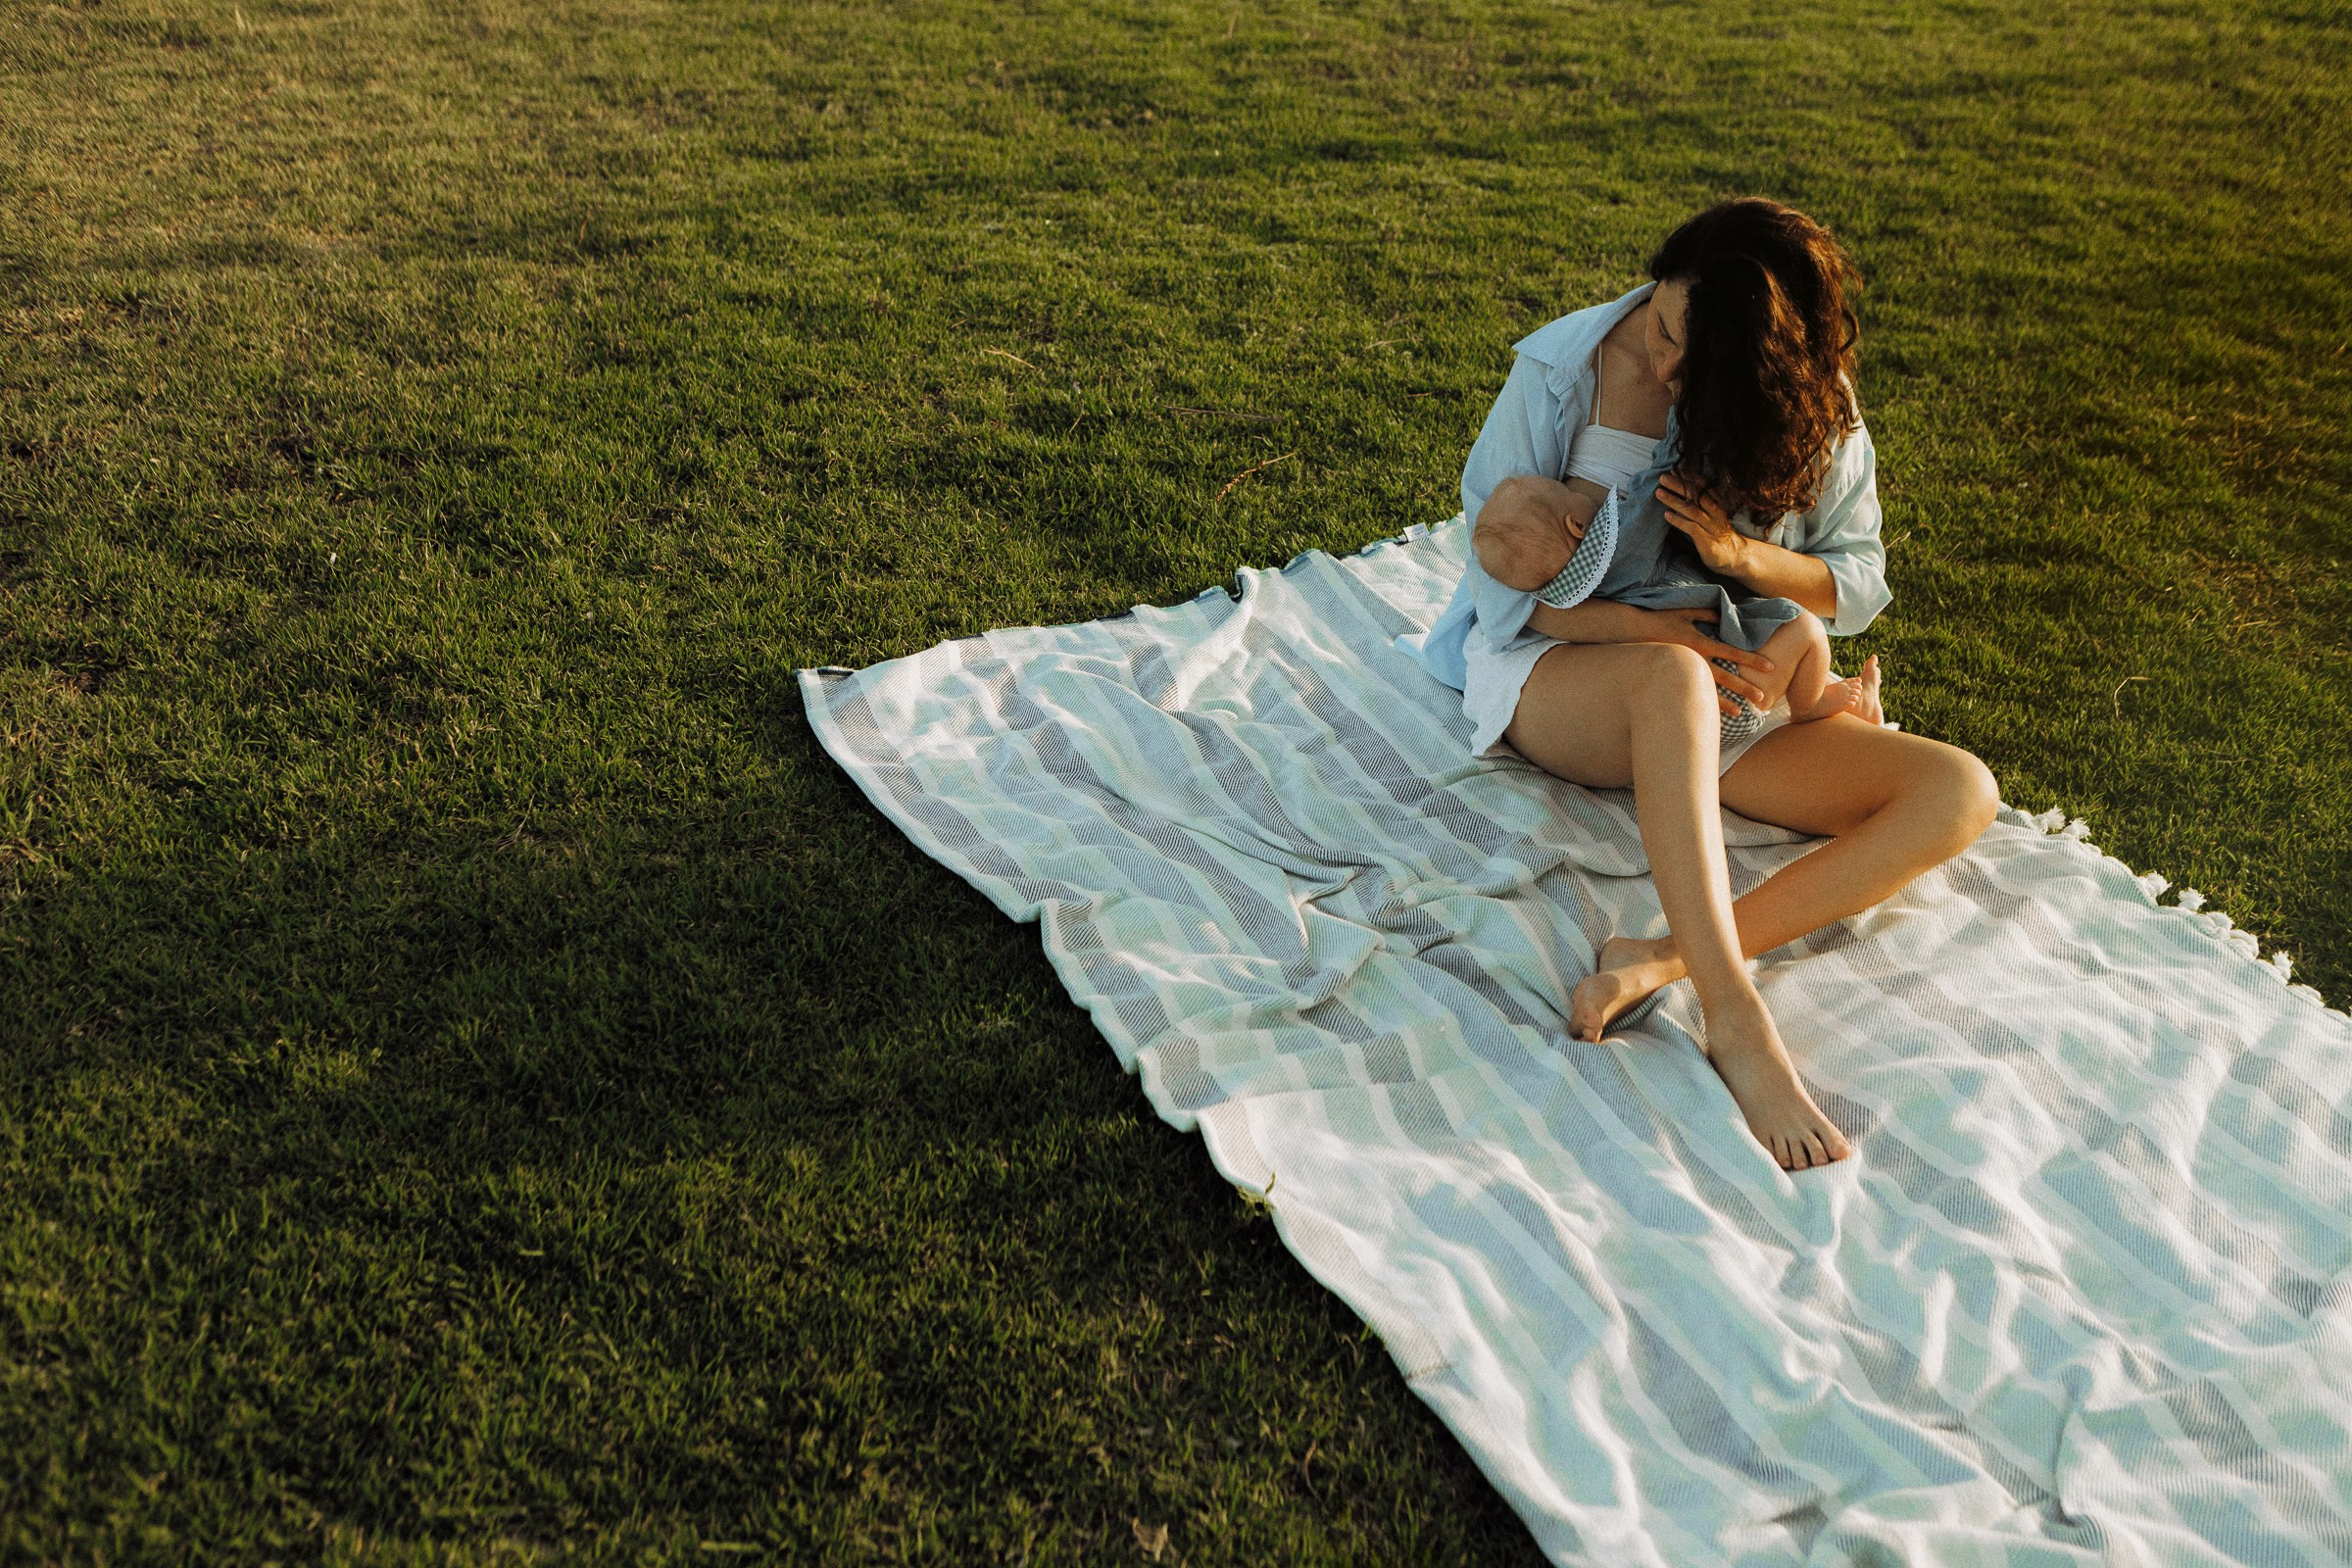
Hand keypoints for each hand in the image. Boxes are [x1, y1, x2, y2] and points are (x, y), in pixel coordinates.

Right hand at [1627, 608, 1774, 714]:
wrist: (1629, 630)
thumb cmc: (1658, 618)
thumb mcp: (1684, 611)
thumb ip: (1706, 614)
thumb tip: (1724, 616)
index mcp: (1700, 642)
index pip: (1733, 652)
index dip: (1752, 659)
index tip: (1770, 666)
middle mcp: (1695, 660)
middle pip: (1726, 677)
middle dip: (1744, 688)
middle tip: (1762, 699)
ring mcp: (1682, 672)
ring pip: (1708, 691)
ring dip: (1726, 704)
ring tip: (1741, 714)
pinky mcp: (1671, 679)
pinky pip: (1689, 694)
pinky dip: (1702, 704)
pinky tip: (1711, 714)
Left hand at [1657, 471, 1750, 576]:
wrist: (1734, 555)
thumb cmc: (1717, 532)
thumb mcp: (1711, 514)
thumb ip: (1699, 503)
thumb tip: (1680, 489)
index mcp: (1716, 503)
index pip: (1703, 485)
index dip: (1689, 476)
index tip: (1675, 469)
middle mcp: (1715, 511)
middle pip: (1696, 494)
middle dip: (1678, 484)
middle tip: (1662, 477)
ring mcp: (1711, 525)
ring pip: (1691, 509)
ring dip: (1674, 500)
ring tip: (1659, 493)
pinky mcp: (1706, 539)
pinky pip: (1691, 528)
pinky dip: (1679, 521)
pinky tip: (1666, 515)